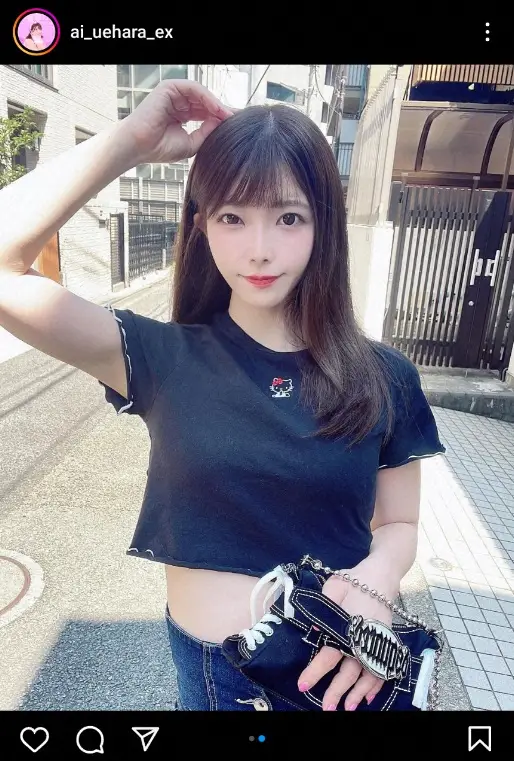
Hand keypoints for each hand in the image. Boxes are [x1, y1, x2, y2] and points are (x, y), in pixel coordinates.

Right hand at [116, 79, 233, 165]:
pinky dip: (207, 98)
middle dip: (221, 111)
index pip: (206, 113)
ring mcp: (173, 94)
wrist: (139, 147)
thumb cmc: (159, 148)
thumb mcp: (192, 143)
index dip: (220, 118)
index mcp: (182, 115)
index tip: (236, 126)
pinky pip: (194, 89)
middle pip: (206, 102)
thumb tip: (221, 121)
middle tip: (237, 119)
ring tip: (228, 116)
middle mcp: (178, 103)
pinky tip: (217, 109)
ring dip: (216, 104)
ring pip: (201, 95)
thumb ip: (206, 133)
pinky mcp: (169, 88)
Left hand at [297, 568, 396, 710]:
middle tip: (325, 708)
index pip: (329, 653)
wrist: (382, 575)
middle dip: (336, 690)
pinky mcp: (384, 643)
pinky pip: (382, 669)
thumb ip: (323, 605)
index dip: (316, 671)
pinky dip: (376, 685)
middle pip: (349, 670)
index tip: (303, 685)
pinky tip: (369, 697)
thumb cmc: (354, 580)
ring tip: (346, 708)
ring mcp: (376, 642)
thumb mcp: (334, 586)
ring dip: (357, 693)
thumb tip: (314, 630)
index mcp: (348, 625)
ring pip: (367, 674)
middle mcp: (363, 638)